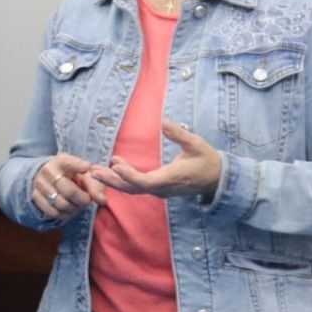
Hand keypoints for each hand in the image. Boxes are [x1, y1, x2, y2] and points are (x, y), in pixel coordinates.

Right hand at [31, 152, 106, 221]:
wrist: (50, 177)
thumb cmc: (73, 176)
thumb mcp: (84, 176)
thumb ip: (95, 187)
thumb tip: (103, 201)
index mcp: (62, 161)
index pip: (69, 163)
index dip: (78, 166)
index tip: (87, 167)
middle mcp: (48, 171)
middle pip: (69, 191)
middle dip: (83, 200)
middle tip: (87, 199)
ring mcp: (40, 184)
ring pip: (61, 204)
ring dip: (74, 208)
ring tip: (77, 204)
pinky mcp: (35, 196)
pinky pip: (52, 212)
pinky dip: (64, 214)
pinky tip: (68, 209)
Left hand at [88, 121, 222, 200]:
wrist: (218, 179)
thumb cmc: (208, 160)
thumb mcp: (196, 144)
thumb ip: (179, 134)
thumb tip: (163, 121)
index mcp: (170, 178)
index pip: (144, 181)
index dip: (128, 174)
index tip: (114, 164)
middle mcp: (162, 188)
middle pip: (132, 188)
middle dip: (111, 180)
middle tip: (92, 171)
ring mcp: (160, 190)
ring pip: (133, 189)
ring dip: (114, 180)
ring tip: (95, 170)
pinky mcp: (158, 188)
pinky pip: (137, 187)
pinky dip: (123, 180)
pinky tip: (111, 170)